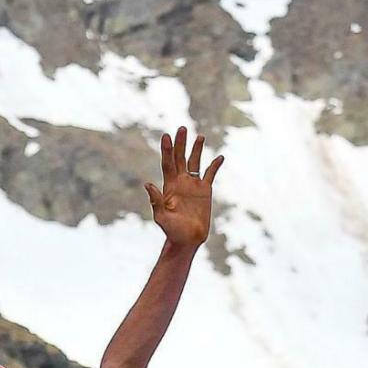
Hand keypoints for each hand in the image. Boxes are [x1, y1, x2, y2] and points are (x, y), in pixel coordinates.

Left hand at [143, 126, 222, 251]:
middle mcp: (180, 182)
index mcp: (169, 186)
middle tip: (182, 128)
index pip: (167, 164)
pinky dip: (215, 166)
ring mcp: (193, 185)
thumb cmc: (172, 231)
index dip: (167, 150)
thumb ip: (156, 201)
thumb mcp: (161, 217)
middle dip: (181, 144)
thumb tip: (148, 184)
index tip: (166, 136)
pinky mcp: (205, 191)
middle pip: (180, 158)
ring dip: (196, 149)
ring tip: (199, 136)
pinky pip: (210, 175)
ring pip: (195, 163)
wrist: (187, 240)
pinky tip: (219, 157)